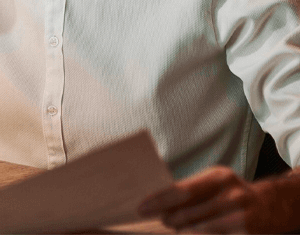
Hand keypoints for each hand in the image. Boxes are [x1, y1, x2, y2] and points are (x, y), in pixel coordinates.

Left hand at [138, 165, 298, 233]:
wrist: (272, 205)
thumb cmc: (232, 192)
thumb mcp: (214, 182)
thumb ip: (191, 189)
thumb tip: (159, 202)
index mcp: (218, 177)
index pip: (182, 190)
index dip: (159, 200)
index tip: (141, 208)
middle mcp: (231, 195)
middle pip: (189, 213)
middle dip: (170, 219)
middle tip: (161, 221)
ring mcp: (241, 217)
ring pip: (200, 230)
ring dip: (183, 232)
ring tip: (175, 229)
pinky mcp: (246, 235)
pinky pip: (215, 239)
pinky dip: (200, 237)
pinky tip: (190, 234)